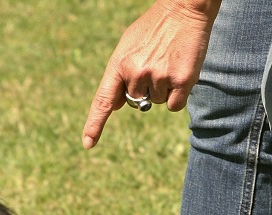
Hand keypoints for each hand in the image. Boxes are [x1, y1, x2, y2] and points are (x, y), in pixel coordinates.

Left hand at [82, 0, 217, 148]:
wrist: (183, 10)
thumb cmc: (154, 30)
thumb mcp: (129, 48)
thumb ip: (119, 77)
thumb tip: (114, 105)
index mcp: (119, 64)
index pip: (103, 100)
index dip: (95, 124)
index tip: (88, 143)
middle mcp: (136, 72)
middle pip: (137, 103)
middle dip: (145, 91)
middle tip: (154, 65)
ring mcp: (159, 77)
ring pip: (157, 103)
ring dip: (163, 89)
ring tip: (168, 63)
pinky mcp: (181, 82)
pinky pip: (174, 105)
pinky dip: (178, 95)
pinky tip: (180, 72)